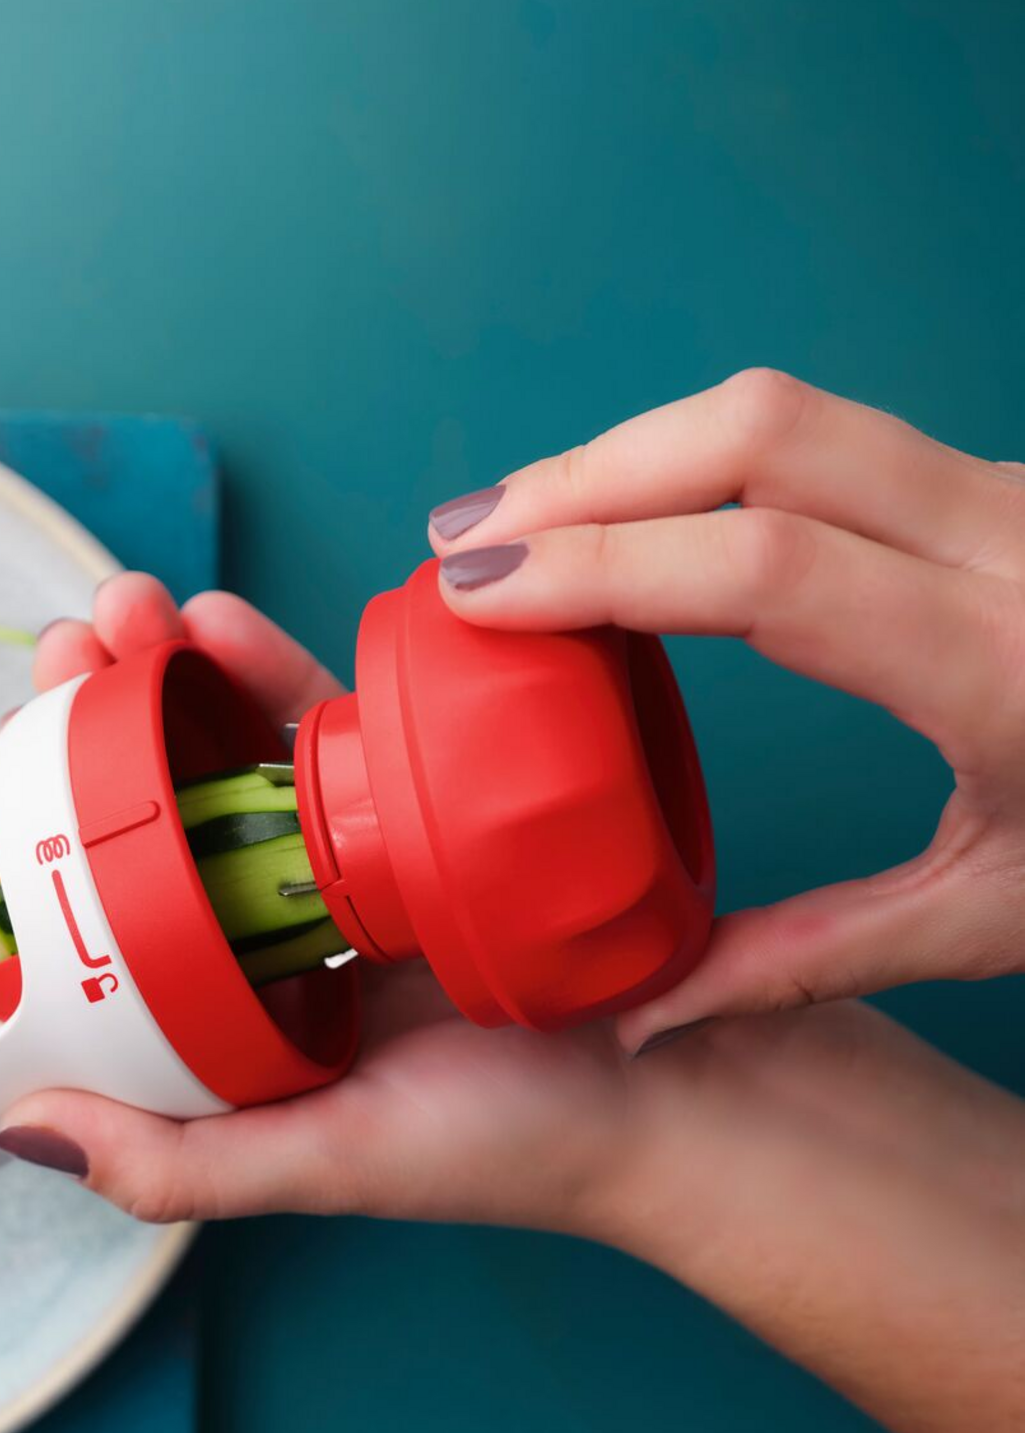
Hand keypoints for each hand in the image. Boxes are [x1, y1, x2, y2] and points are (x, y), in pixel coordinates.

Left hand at [15, 574, 683, 1235]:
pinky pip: (338, 731)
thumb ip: (181, 1166)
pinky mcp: (428, 811)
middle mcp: (282, 940)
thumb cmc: (510, 1148)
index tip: (7, 761)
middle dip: (102, 723)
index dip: (55, 834)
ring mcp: (352, 869)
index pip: (115, 914)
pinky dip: (273, 672)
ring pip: (240, 756)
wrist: (684, 1089)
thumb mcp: (325, 1163)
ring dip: (174, 674)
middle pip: (166, 815)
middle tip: (63, 643)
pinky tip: (220, 621)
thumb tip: (22, 1126)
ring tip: (125, 606)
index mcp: (236, 1018)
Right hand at [425, 368, 1024, 1046]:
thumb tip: (634, 1022)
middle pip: (760, 432)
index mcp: (996, 668)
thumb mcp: (989, 920)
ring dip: (634, 452)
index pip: (764, 567)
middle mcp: (1006, 545)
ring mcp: (1006, 493)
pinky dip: (697, 463)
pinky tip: (627, 523)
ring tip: (514, 524)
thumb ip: (799, 962)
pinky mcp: (993, 483)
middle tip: (461, 541)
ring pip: (787, 411)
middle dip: (588, 472)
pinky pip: (819, 436)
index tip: (476, 590)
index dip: (601, 563)